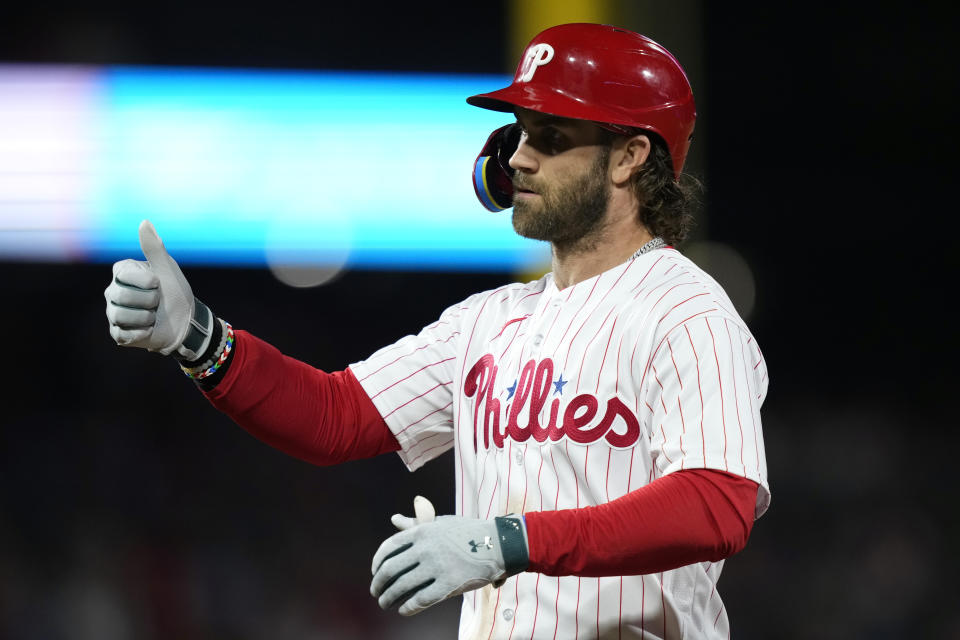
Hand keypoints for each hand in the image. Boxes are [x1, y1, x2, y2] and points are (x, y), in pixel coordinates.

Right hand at [104, 220, 212, 359]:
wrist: (185, 323)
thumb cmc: (176, 293)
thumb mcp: (167, 269)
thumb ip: (154, 248)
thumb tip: (144, 222)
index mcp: (123, 273)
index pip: (124, 274)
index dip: (146, 281)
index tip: (158, 283)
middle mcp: (113, 291)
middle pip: (121, 296)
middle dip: (149, 300)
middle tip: (157, 302)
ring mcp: (113, 313)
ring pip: (121, 315)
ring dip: (147, 317)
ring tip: (153, 315)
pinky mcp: (118, 333)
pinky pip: (124, 333)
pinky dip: (142, 332)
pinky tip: (148, 329)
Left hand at [370, 497, 528, 615]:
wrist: (498, 543)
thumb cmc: (467, 533)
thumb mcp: (440, 523)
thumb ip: (416, 523)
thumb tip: (394, 519)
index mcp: (422, 531)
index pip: (388, 548)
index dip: (377, 563)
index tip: (375, 573)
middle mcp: (426, 548)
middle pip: (390, 569)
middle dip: (378, 584)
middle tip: (377, 593)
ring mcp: (437, 566)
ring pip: (401, 587)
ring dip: (389, 599)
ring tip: (386, 604)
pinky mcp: (449, 584)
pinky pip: (420, 600)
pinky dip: (407, 608)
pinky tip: (404, 611)